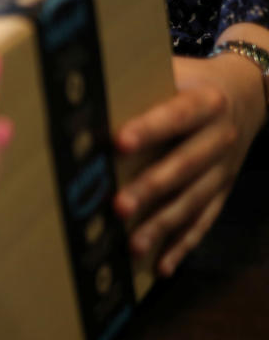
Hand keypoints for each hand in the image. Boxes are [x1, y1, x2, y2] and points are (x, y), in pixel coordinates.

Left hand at [114, 52, 265, 276]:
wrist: (250, 91)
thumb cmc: (191, 81)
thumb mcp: (176, 72)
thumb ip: (140, 83)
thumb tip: (88, 88)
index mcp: (206, 102)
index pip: (176, 115)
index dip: (149, 128)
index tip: (119, 142)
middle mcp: (219, 137)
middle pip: (184, 166)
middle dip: (151, 188)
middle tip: (118, 207)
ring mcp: (224, 169)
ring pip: (192, 201)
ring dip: (162, 225)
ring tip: (133, 246)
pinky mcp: (222, 191)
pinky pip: (203, 222)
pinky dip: (182, 246)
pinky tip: (160, 266)